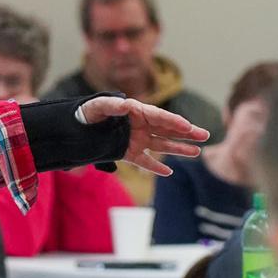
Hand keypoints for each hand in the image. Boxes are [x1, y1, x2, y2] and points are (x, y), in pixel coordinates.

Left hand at [78, 96, 209, 177]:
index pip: (159, 117)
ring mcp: (136, 140)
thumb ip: (111, 106)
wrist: (73, 129)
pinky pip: (145, 161)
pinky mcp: (128, 153)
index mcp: (135, 112)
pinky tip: (168, 171)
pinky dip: (156, 167)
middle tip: (205, 135)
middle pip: (167, 129)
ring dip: (178, 148)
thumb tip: (126, 106)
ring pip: (161, 145)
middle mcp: (140, 125)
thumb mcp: (96, 107)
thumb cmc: (85, 114)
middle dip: (186, 133)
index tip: (188, 127)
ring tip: (196, 152)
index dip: (174, 122)